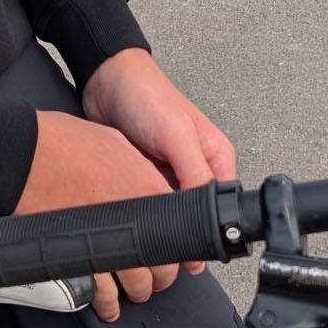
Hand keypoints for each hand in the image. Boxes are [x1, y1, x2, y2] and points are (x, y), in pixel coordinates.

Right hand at [14, 112, 172, 325]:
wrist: (21, 155)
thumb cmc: (61, 142)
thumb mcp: (116, 141)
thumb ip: (139, 168)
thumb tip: (147, 182)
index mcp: (148, 189)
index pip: (180, 231)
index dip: (179, 246)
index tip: (173, 249)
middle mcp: (134, 220)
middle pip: (163, 266)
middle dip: (161, 275)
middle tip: (155, 275)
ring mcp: (106, 242)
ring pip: (136, 284)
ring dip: (137, 291)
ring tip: (133, 290)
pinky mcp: (78, 258)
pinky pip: (101, 292)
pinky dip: (106, 302)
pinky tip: (107, 305)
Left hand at [82, 49, 236, 321]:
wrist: (106, 80)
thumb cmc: (147, 96)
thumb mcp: (177, 136)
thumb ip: (195, 175)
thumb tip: (207, 219)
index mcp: (216, 159)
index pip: (221, 208)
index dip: (206, 230)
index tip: (187, 247)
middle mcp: (196, 168)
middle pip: (195, 214)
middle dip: (178, 227)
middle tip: (161, 241)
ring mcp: (169, 173)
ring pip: (168, 212)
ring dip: (157, 218)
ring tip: (143, 225)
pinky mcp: (145, 175)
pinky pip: (146, 203)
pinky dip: (139, 208)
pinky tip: (129, 212)